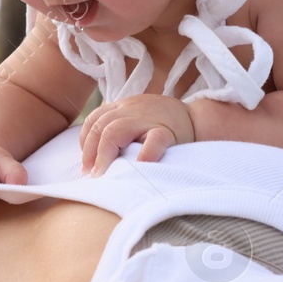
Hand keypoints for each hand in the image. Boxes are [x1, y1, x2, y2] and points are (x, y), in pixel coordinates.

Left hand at [79, 93, 194, 175]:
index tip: (86, 163)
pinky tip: (138, 167)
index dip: (85, 142)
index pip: (94, 119)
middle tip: (91, 174)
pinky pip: (153, 140)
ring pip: (116, 130)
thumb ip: (118, 129)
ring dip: (105, 154)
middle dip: (91, 152)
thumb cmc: (162, 124)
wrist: (197, 118)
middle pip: (101, 126)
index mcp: (123, 107)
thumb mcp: (137, 119)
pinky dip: (144, 154)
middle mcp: (132, 110)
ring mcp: (149, 119)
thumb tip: (93, 157)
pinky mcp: (167, 131)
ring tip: (103, 173)